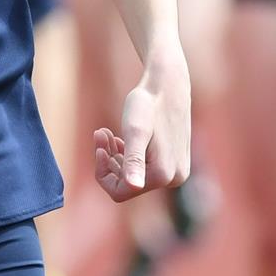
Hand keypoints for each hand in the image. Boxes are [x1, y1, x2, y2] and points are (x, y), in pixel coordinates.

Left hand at [93, 53, 193, 201]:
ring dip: (116, 156)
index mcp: (163, 175)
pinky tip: (119, 137)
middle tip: (100, 133)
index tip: (98, 146)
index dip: (103, 171)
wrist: (168, 84)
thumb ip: (134, 160)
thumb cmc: (148, 104)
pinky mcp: (175, 161)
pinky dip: (128, 154)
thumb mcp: (135, 131)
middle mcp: (174, 179)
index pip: (120, 191)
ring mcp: (177, 171)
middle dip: (109, 161)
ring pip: (134, 175)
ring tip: (106, 133)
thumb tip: (134, 186)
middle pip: (127, 184)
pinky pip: (144, 167)